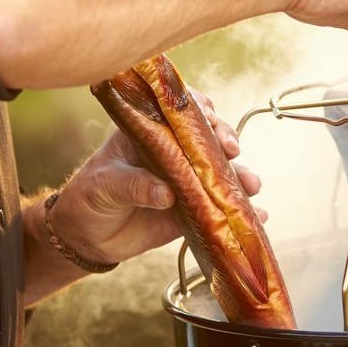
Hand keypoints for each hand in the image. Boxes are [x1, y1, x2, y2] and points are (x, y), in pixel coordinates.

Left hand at [46, 88, 257, 265]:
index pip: (178, 111)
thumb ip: (132, 185)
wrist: (86, 237)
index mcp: (149, 132)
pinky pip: (220, 209)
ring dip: (240, 176)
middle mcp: (173, 152)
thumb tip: (166, 193)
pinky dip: (242, 212)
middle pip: (207, 138)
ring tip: (252, 186)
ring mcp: (185, 181)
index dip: (198, 109)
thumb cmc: (89, 197)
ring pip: (220, 173)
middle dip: (225, 140)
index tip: (209, 117)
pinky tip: (261, 216)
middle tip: (231, 151)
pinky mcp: (192, 211)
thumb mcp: (104, 185)